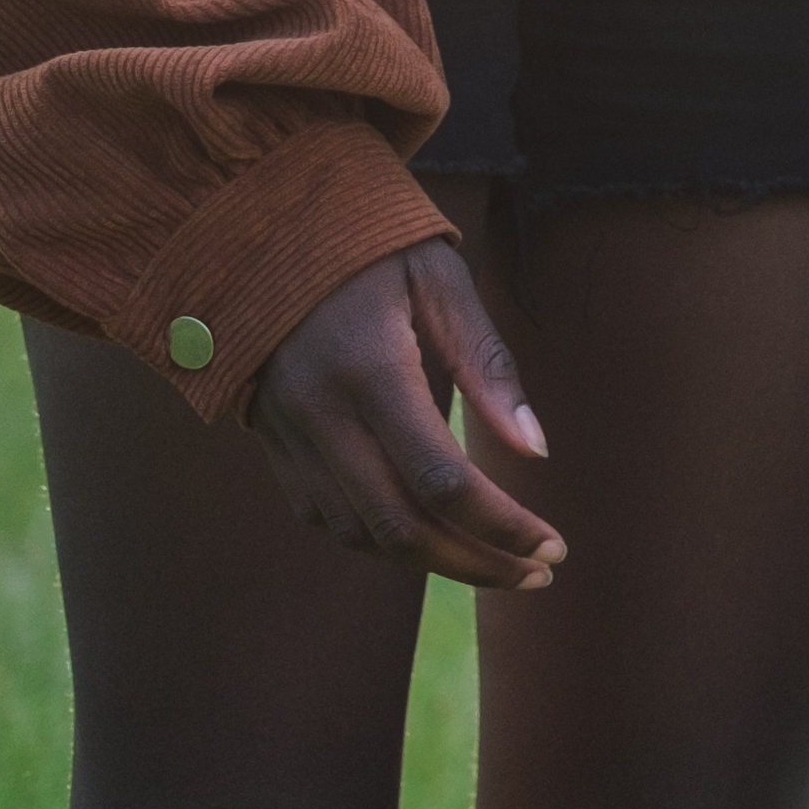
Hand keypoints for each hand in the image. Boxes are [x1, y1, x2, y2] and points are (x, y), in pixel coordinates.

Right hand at [241, 236, 563, 587]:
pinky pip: (326, 518)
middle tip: (538, 574)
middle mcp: (320, 416)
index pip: (441, 480)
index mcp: (369, 370)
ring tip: (499, 564)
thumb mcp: (441, 280)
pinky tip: (431, 539)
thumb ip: (488, 364)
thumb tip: (537, 449)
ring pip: (360, 533)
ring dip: (432, 562)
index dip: (501, 525)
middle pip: (400, 526)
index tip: (553, 547)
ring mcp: (288, 437)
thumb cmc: (369, 246)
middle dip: (475, 562)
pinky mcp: (273, 446)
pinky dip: (381, 541)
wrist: (256, 235)